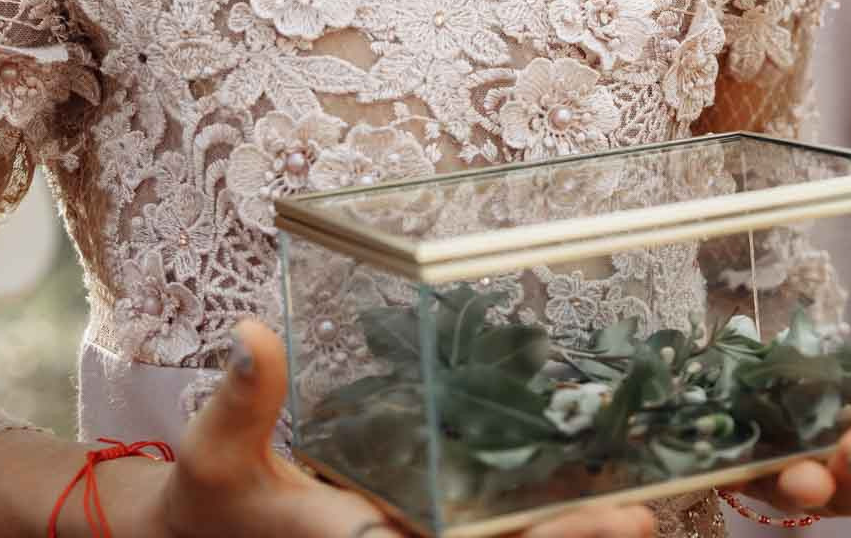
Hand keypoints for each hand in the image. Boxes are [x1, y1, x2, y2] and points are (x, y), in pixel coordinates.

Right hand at [87, 322, 653, 537]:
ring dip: (564, 535)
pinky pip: (484, 528)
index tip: (582, 523)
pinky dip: (535, 519)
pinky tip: (595, 495)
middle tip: (643, 515)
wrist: (204, 532)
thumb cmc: (213, 492)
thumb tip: (254, 334)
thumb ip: (245, 397)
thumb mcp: (217, 446)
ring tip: (646, 510)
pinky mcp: (419, 529)